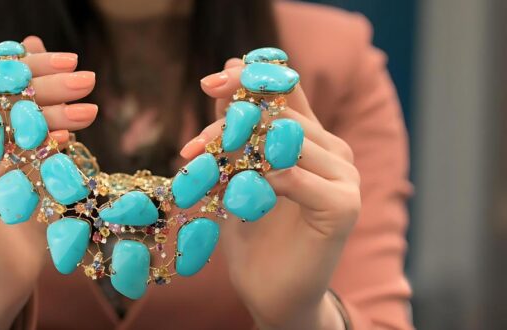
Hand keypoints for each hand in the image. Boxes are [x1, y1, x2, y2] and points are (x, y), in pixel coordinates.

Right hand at [0, 36, 97, 328]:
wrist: (5, 271)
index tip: (74, 64)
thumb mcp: (35, 150)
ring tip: (87, 113)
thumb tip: (33, 42)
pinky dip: (28, 152)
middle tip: (89, 82)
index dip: (32, 68)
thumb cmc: (24, 210)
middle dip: (45, 88)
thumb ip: (30, 103)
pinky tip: (63, 145)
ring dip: (44, 116)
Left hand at [181, 59, 360, 328]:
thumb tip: (222, 75)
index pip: (287, 91)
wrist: (272, 295)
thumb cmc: (253, 236)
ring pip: (285, 140)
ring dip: (234, 151)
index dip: (251, 79)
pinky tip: (234, 196)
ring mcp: (345, 176)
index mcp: (313, 139)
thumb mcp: (235, 174)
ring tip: (199, 166)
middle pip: (279, 115)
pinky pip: (292, 176)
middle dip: (227, 125)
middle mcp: (334, 151)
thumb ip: (235, 129)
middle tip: (191, 146)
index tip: (210, 82)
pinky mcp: (343, 205)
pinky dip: (256, 181)